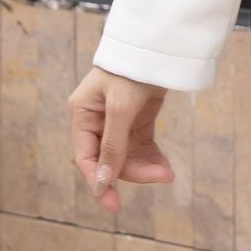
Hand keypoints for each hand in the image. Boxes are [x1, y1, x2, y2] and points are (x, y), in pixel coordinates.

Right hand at [68, 68, 177, 215]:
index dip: (98, 182)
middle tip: (161, 177)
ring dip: (146, 167)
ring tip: (167, 173)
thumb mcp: (121, 107)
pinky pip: (142, 146)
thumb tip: (102, 183)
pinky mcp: (138, 119)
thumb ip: (112, 145)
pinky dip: (152, 157)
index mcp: (82, 114)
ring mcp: (118, 120)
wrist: (159, 44)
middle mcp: (97, 120)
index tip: (112, 206)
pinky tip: (164, 166)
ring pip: (127, 156)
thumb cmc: (132, 69)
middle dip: (133, 172)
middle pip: (110, 159)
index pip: (86, 157)